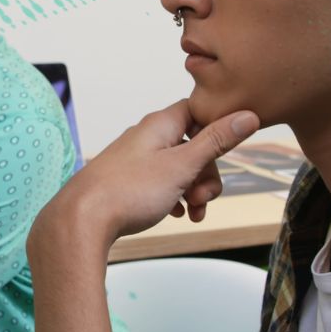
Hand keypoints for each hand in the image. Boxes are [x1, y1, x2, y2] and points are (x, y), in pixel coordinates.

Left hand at [36, 100, 259, 242]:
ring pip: (179, 168)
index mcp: (160, 124)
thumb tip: (247, 114)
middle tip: (203, 198)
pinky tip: (176, 214)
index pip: (199, 112)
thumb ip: (216, 141)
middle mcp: (147, 136)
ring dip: (194, 189)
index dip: (217, 131)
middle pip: (193, 145)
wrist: (83, 220)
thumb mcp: (182, 166)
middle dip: (207, 173)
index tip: (224, 155)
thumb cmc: (129, 191)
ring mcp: (136, 159)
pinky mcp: (128, 181)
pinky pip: (161, 184)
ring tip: (191, 212)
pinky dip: (174, 197)